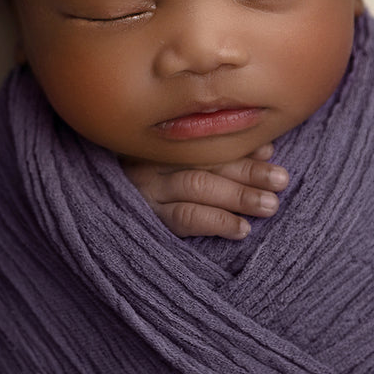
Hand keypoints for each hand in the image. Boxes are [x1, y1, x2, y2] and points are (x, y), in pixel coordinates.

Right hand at [121, 144, 289, 239]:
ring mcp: (147, 193)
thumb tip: (266, 147)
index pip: (207, 144)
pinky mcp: (145, 220)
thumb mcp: (176, 162)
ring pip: (198, 187)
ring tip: (269, 205)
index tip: (270, 150)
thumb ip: (218, 155)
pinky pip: (184, 220)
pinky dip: (216, 222)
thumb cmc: (146, 183)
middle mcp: (154, 165)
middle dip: (247, 172)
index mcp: (162, 145)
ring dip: (238, 197)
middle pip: (207, 163)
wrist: (93, 214)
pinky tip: (241, 229)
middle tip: (280, 180)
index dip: (241, 148)